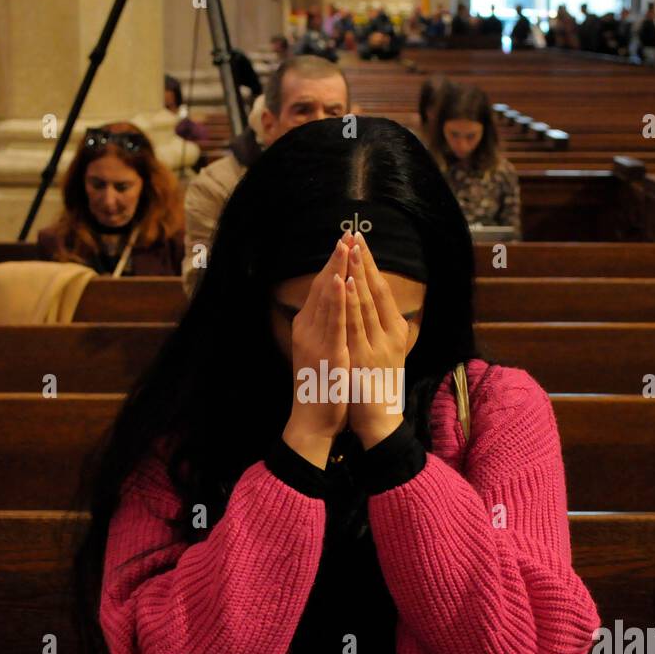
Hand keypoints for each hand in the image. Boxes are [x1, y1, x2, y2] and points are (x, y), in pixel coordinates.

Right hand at [283, 236, 350, 467]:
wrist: (312, 420)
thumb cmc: (320, 389)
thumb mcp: (320, 353)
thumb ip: (323, 331)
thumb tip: (333, 311)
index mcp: (307, 328)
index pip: (321, 289)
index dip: (332, 265)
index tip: (343, 243)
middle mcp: (307, 329)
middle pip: (322, 286)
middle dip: (335, 259)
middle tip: (347, 233)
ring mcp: (316, 339)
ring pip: (327, 298)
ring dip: (336, 270)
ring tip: (345, 245)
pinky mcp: (327, 351)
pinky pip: (333, 321)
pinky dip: (336, 299)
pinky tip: (341, 280)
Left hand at [345, 231, 408, 448]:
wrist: (377, 421)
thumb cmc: (376, 387)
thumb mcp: (380, 353)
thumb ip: (377, 330)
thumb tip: (369, 306)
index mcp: (394, 331)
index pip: (382, 290)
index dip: (371, 265)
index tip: (360, 242)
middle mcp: (389, 335)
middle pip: (375, 291)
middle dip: (364, 262)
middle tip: (355, 235)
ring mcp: (377, 345)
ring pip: (365, 303)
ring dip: (358, 275)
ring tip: (351, 250)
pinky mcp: (362, 356)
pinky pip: (354, 324)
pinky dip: (351, 302)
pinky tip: (347, 284)